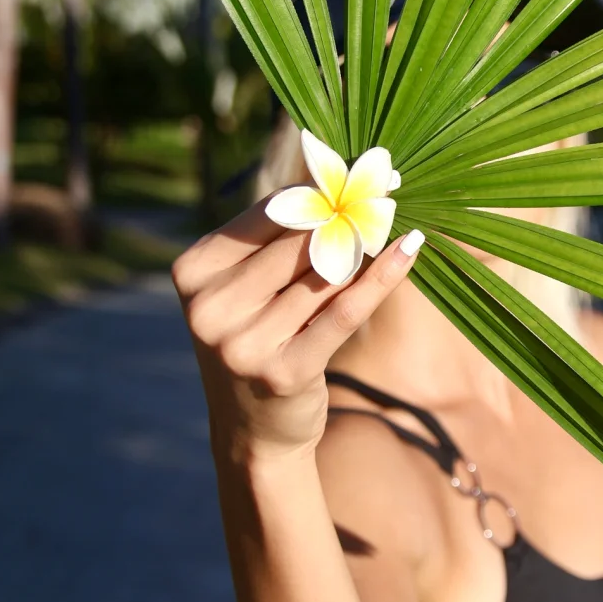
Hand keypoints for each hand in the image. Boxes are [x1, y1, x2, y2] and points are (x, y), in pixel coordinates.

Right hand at [172, 198, 423, 462]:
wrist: (256, 432)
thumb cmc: (260, 342)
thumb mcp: (249, 290)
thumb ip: (281, 242)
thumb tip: (338, 180)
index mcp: (193, 273)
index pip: (265, 215)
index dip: (316, 191)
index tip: (357, 168)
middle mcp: (209, 307)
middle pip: (297, 242)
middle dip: (346, 216)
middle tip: (389, 188)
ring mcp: (244, 344)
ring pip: (325, 274)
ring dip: (366, 248)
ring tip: (397, 221)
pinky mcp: (285, 371)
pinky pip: (345, 310)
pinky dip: (382, 277)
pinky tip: (409, 249)